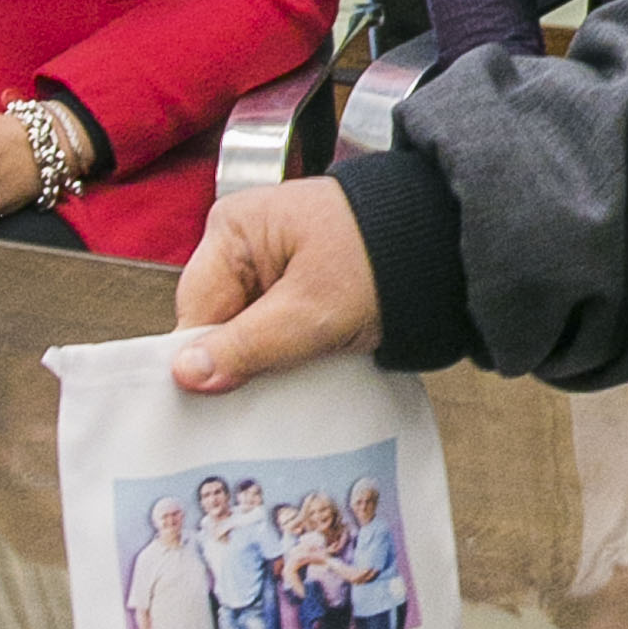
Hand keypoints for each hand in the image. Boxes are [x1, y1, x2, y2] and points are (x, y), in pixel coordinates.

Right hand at [174, 178, 380, 391]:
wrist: (444, 245)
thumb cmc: (380, 261)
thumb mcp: (309, 313)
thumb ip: (246, 346)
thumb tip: (183, 375)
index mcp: (233, 229)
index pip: (195, 310)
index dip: (209, 357)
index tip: (221, 399)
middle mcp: (243, 240)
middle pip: (218, 320)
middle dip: (240, 357)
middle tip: (264, 392)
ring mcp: (270, 260)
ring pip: (245, 328)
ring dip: (265, 357)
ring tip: (291, 377)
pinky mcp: (296, 281)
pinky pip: (272, 324)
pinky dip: (286, 348)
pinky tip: (303, 366)